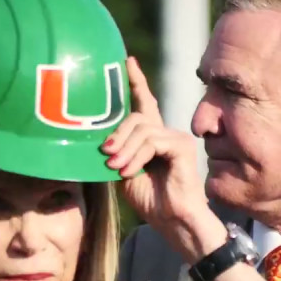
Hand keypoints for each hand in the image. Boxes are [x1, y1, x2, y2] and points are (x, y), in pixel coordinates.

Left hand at [102, 56, 222, 260]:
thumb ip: (115, 153)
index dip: (136, 81)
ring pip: (142, 129)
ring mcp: (176, 137)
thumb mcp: (122, 172)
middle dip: (116, 135)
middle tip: (105, 157)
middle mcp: (165, 132)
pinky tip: (130, 172)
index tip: (127, 61)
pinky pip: (153, 141)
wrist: (172, 220)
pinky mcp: (182, 145)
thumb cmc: (149, 200)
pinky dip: (137, 157)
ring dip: (124, 150)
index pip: (144, 102)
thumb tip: (98, 140)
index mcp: (151, 137)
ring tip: (117, 169)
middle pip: (135, 116)